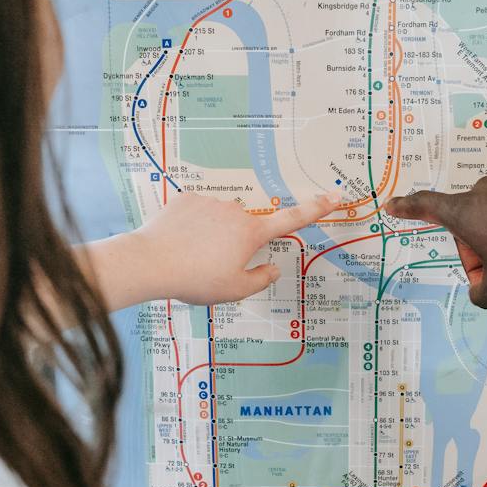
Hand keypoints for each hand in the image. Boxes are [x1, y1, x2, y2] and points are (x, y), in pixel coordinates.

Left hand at [87, 191, 338, 309]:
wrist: (151, 263)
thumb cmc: (195, 280)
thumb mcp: (234, 291)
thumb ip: (260, 279)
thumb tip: (273, 267)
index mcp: (251, 233)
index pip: (293, 219)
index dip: (317, 208)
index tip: (335, 195)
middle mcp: (234, 211)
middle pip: (244, 228)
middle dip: (234, 243)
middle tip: (212, 267)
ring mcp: (209, 202)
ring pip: (218, 220)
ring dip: (211, 235)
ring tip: (189, 257)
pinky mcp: (186, 199)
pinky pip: (196, 213)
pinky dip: (191, 227)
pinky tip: (178, 243)